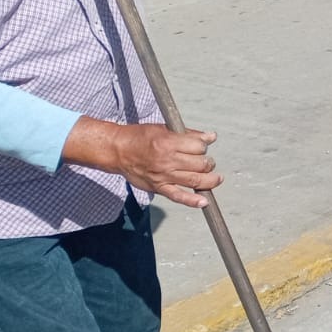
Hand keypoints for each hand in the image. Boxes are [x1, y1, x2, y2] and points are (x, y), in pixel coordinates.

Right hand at [63, 118, 220, 207]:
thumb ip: (189, 134)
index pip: (199, 146)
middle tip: (207, 161)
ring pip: (195, 180)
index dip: (204, 145)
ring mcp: (163, 176)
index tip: (203, 146)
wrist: (117, 150)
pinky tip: (204, 202)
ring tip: (214, 177)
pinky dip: (192, 201)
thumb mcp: (164, 129)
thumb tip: (210, 137)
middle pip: (201, 164)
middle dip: (209, 162)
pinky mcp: (158, 187)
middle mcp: (167, 160)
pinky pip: (178, 197)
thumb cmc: (139, 137)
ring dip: (209, 179)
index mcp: (168, 143)